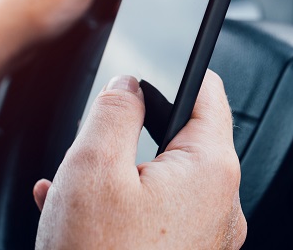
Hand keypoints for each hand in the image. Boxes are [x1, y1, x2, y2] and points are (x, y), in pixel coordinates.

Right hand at [34, 71, 246, 248]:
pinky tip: (77, 213)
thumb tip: (127, 85)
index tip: (154, 60)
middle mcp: (220, 206)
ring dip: (116, 174)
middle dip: (130, 135)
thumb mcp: (92, 168)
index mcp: (210, 171)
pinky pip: (156, 217)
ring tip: (72, 187)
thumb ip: (113, 110)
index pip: (208, 93)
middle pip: (179, 140)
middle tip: (91, 145)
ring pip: (161, 181)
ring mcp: (205, 239)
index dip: (177, 69)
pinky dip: (121, 207)